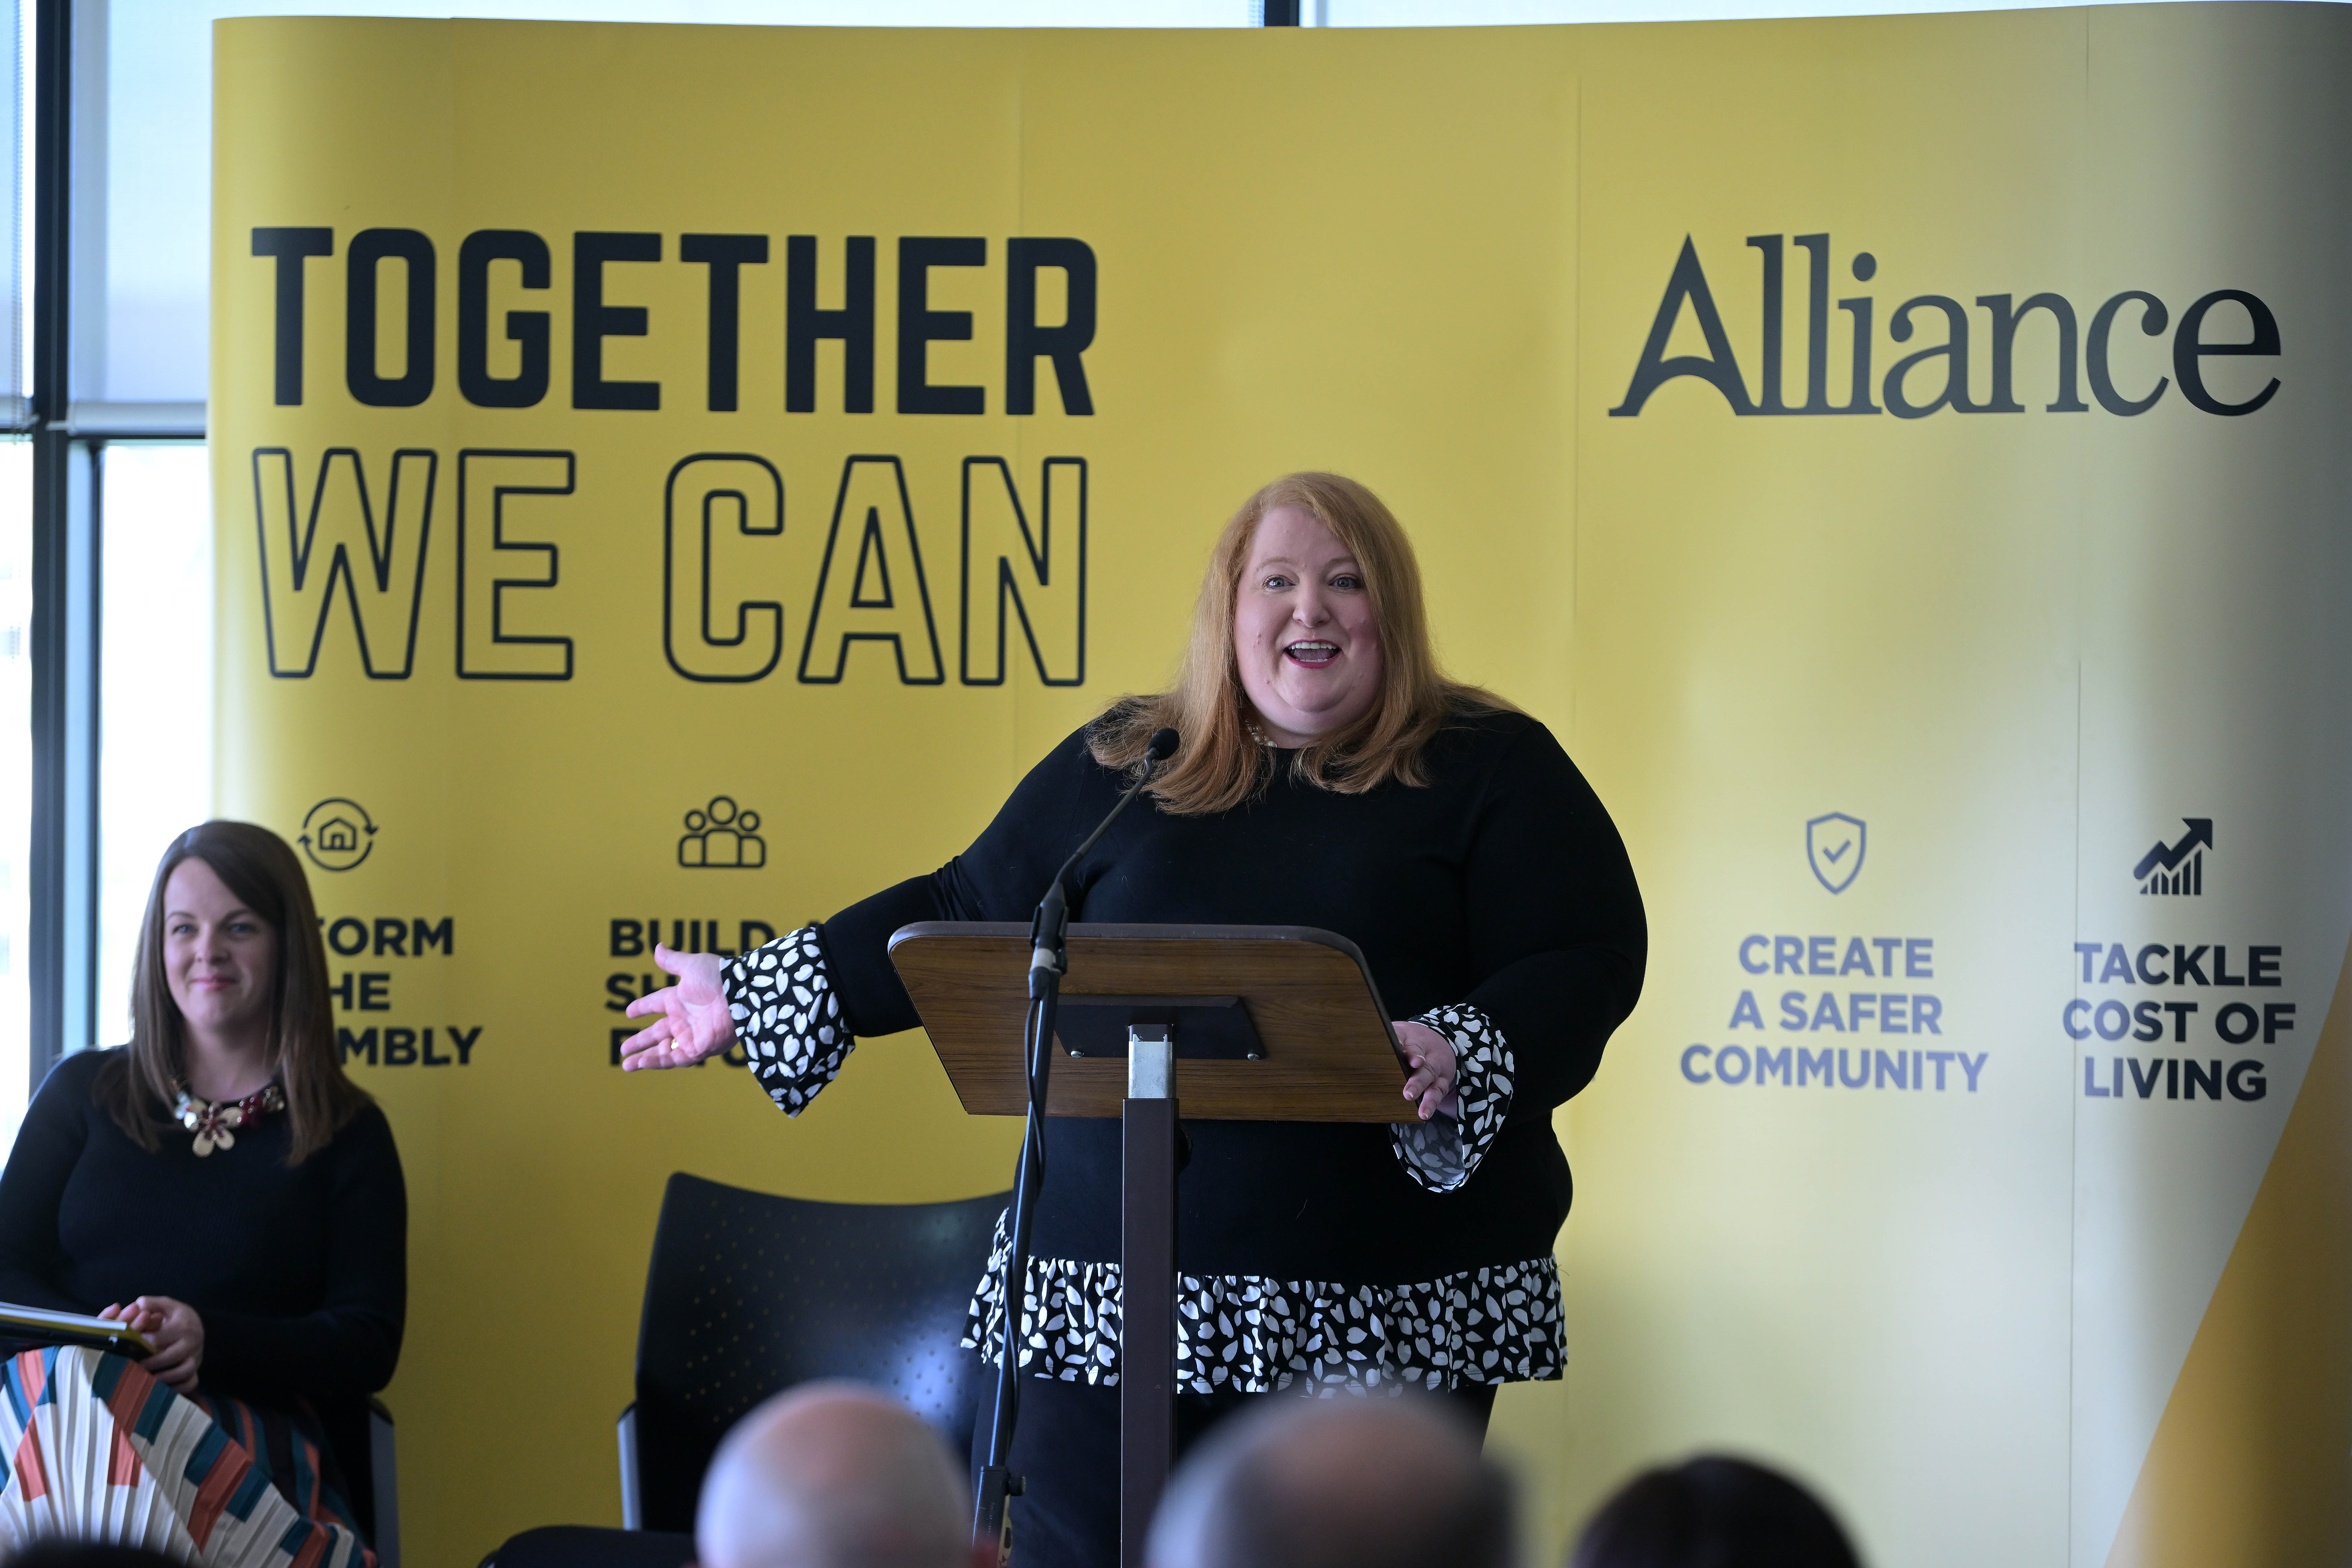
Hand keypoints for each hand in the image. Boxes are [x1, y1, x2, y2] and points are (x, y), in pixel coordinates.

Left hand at [103, 1296, 202, 1391]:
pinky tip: (160, 1388)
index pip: (159, 1338)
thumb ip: (150, 1303)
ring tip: (143, 1379)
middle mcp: (193, 1341)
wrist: (197, 1325)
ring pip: (183, 1371)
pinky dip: (177, 1388)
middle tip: (130, 1368)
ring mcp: (196, 1357)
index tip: (125, 1348)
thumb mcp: (165, 1305)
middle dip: (149, 1364)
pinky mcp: (197, 1369)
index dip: (140, 1344)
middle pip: (170, 1357)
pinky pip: (191, 1382)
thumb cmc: (175, 1316)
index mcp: (183, 1324)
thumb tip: (137, 1305)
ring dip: (163, 1378)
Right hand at [618, 944, 737, 1069]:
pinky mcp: (701, 1048)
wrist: (742, 995)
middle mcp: (685, 1018)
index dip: (643, 1007)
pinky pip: (676, 1059)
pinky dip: (659, 1061)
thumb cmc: (720, 977)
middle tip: (623, 1050)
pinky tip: (643, 1062)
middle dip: (640, 1041)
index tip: (629, 1012)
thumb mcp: (692, 966)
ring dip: (645, 1058)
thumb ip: (672, 960)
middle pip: (657, 1033)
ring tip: (626, 1065)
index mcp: (680, 998)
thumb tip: (657, 947)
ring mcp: (692, 1035)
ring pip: (664, 1050)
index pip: (656, 1003)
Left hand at [1395, 1021, 1460, 1121]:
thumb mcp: (1401, 1032)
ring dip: (1428, 1098)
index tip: (1414, 1062)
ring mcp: (1436, 1070)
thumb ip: (1392, 1037)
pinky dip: (1432, 1104)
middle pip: (1426, 1068)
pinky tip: (1425, 1113)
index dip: (1414, 1053)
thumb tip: (1370, 1040)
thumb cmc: (1410, 1039)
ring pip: (1433, 1083)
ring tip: (1421, 1111)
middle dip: (1418, 1082)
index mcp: (1416, 1040)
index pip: (1414, 1046)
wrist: (1436, 1038)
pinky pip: (1438, 1093)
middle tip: (1409, 1093)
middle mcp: (1429, 1056)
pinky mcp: (1441, 1082)